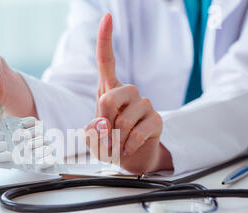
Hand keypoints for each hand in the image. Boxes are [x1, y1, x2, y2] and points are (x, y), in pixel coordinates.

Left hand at [85, 13, 172, 173]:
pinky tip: (127, 149)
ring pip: (126, 118)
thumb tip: (104, 123)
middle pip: (111, 96)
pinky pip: (140, 131)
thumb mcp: (91, 139)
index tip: (107, 17)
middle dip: (104, 120)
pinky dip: (129, 144)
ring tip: (118, 144)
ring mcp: (144, 105)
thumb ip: (91, 131)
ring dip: (117, 137)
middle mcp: (127, 93)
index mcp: (108, 91)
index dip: (105, 40)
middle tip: (106, 135)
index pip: (107, 61)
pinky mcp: (156, 120)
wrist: (128, 160)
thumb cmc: (107, 144)